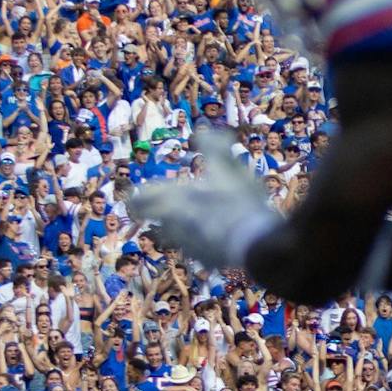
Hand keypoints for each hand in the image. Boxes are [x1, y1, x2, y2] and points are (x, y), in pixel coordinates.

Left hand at [129, 129, 278, 269]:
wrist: (253, 242)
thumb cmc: (238, 201)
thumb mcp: (228, 168)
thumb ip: (214, 146)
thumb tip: (204, 130)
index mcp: (173, 200)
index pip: (139, 200)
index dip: (137, 198)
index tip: (139, 197)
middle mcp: (172, 224)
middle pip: (156, 220)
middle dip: (161, 213)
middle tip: (172, 208)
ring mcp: (187, 245)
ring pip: (175, 235)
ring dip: (184, 227)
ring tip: (204, 220)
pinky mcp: (203, 260)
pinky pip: (198, 250)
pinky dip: (205, 242)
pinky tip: (222, 237)